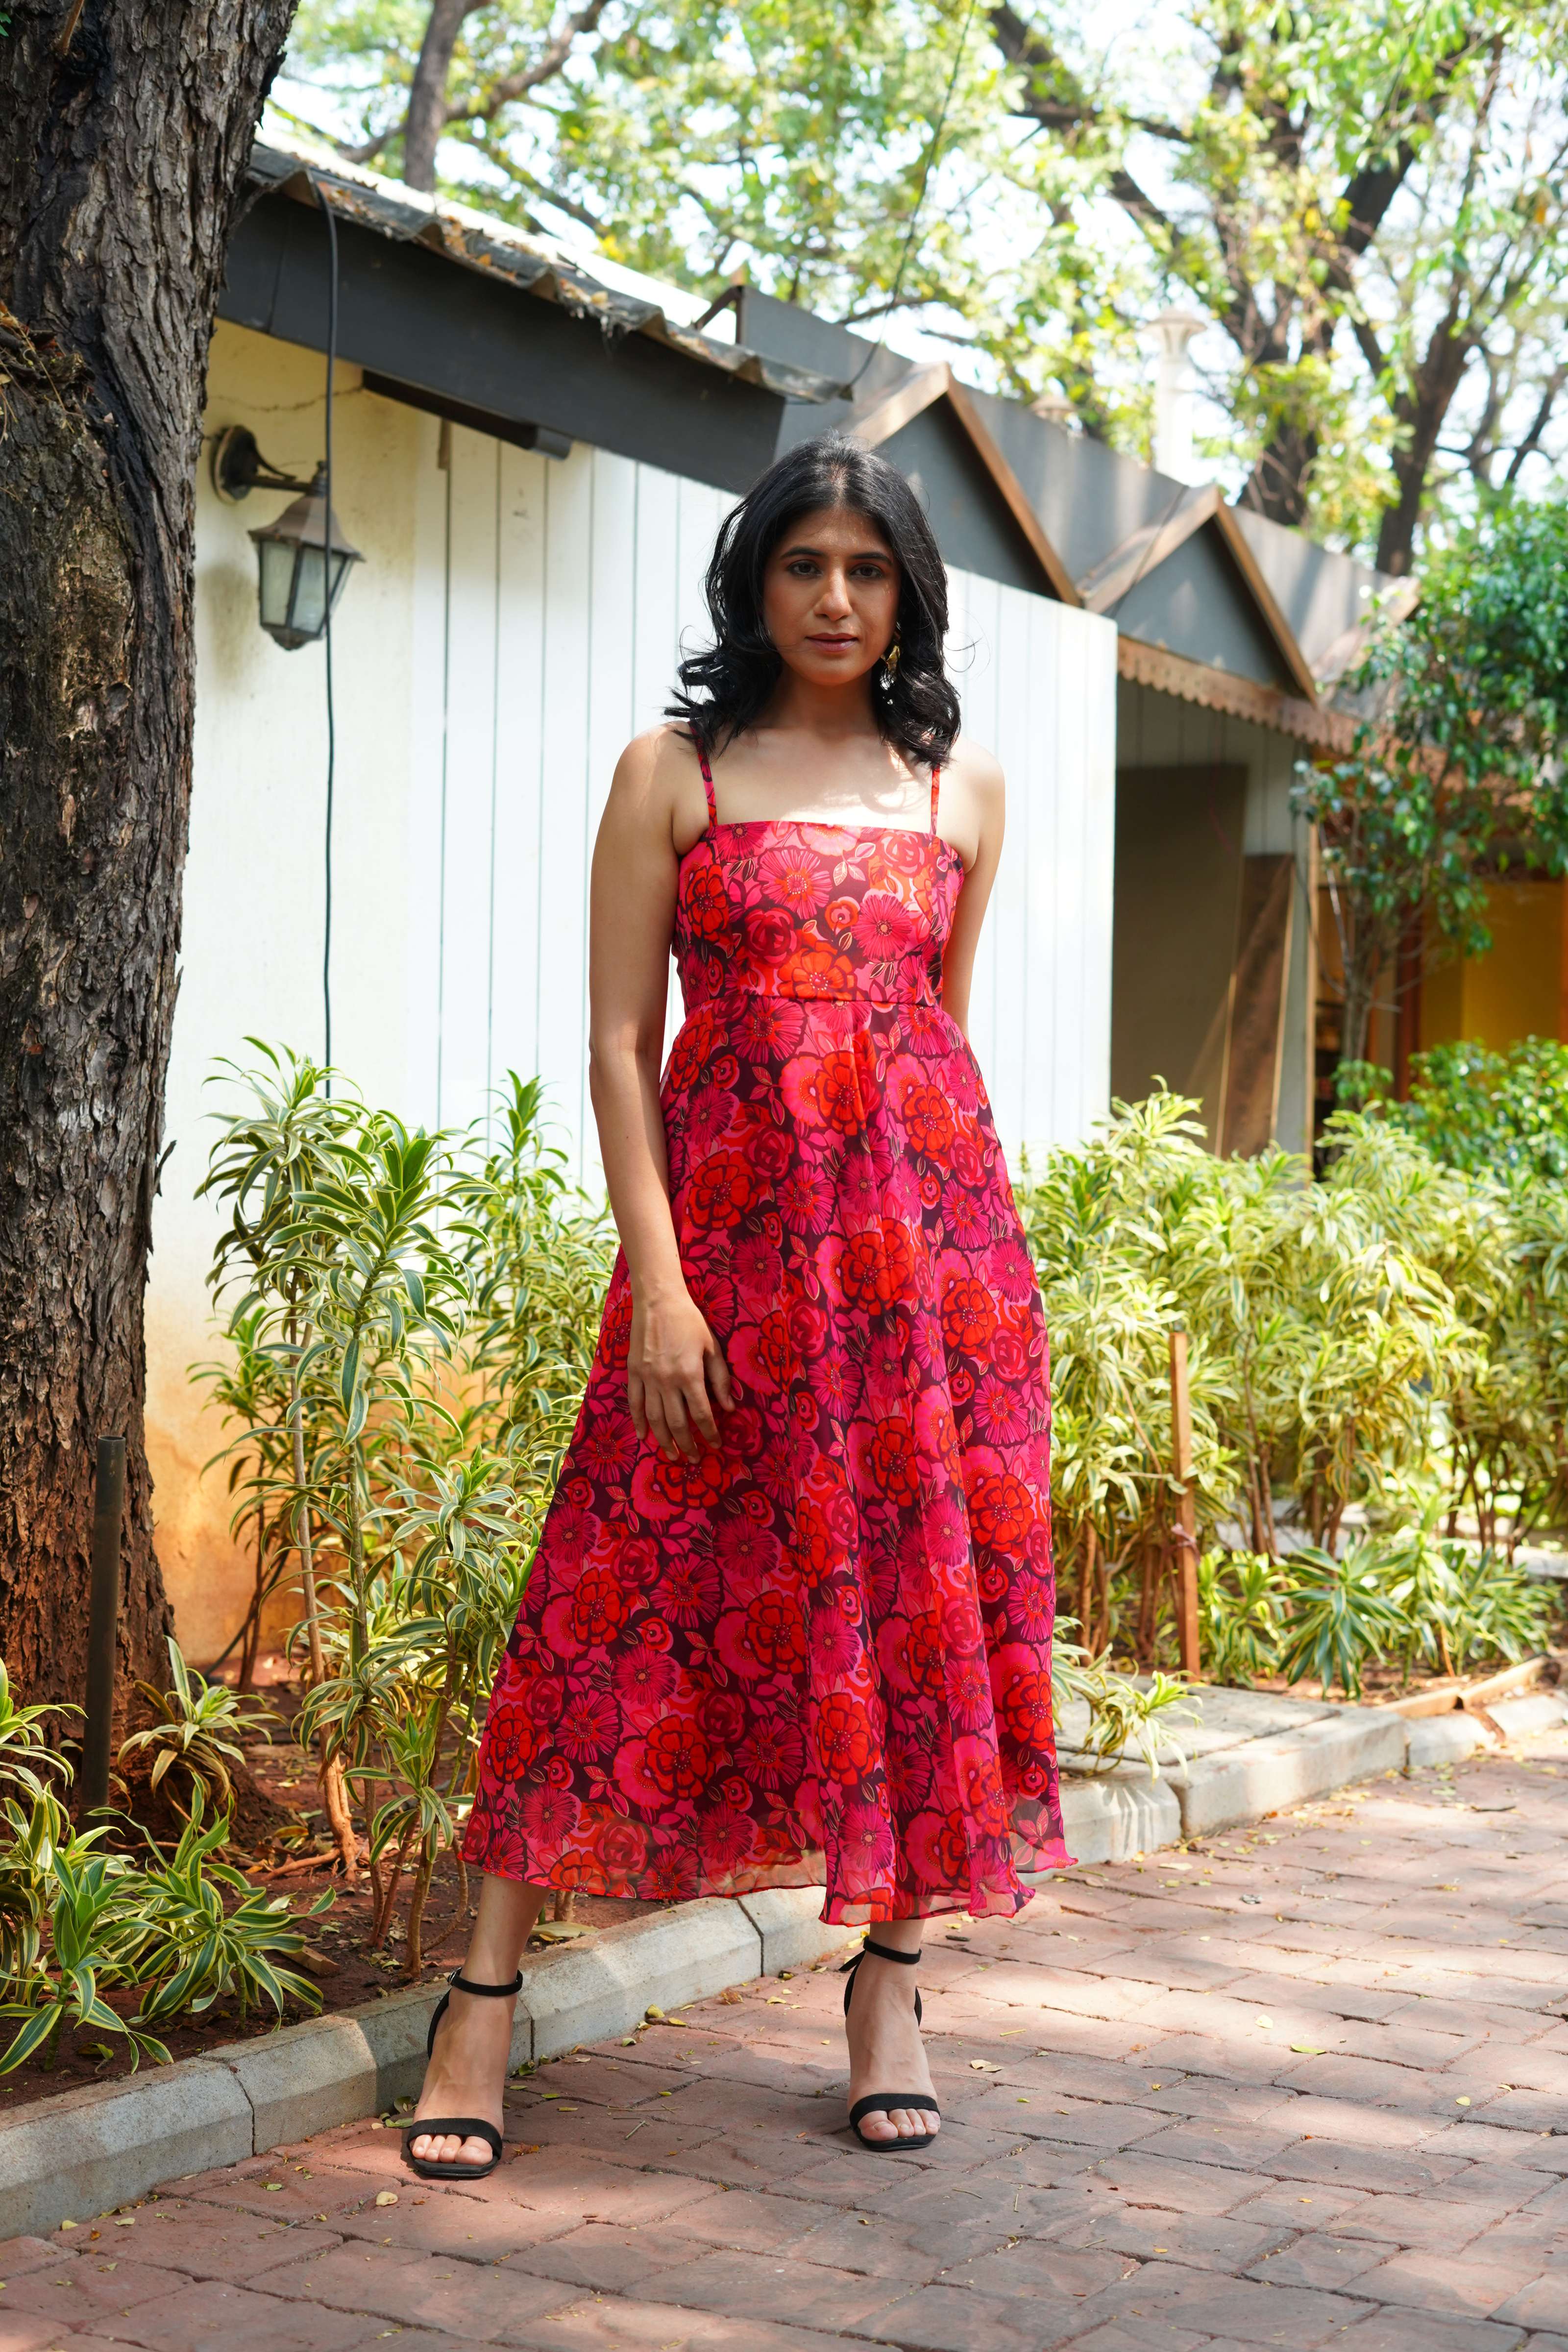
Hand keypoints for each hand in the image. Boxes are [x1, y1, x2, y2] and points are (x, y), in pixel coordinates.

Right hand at [627, 1289, 735, 1460]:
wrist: (658, 1301)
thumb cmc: (690, 1322)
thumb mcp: (712, 1348)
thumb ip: (720, 1379)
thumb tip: (730, 1408)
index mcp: (690, 1375)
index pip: (702, 1414)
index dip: (709, 1433)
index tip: (716, 1445)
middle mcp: (667, 1381)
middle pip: (677, 1423)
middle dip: (687, 1444)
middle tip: (693, 1459)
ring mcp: (648, 1378)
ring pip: (655, 1418)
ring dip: (664, 1440)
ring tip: (672, 1455)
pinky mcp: (633, 1373)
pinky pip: (634, 1404)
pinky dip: (638, 1422)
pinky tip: (644, 1436)